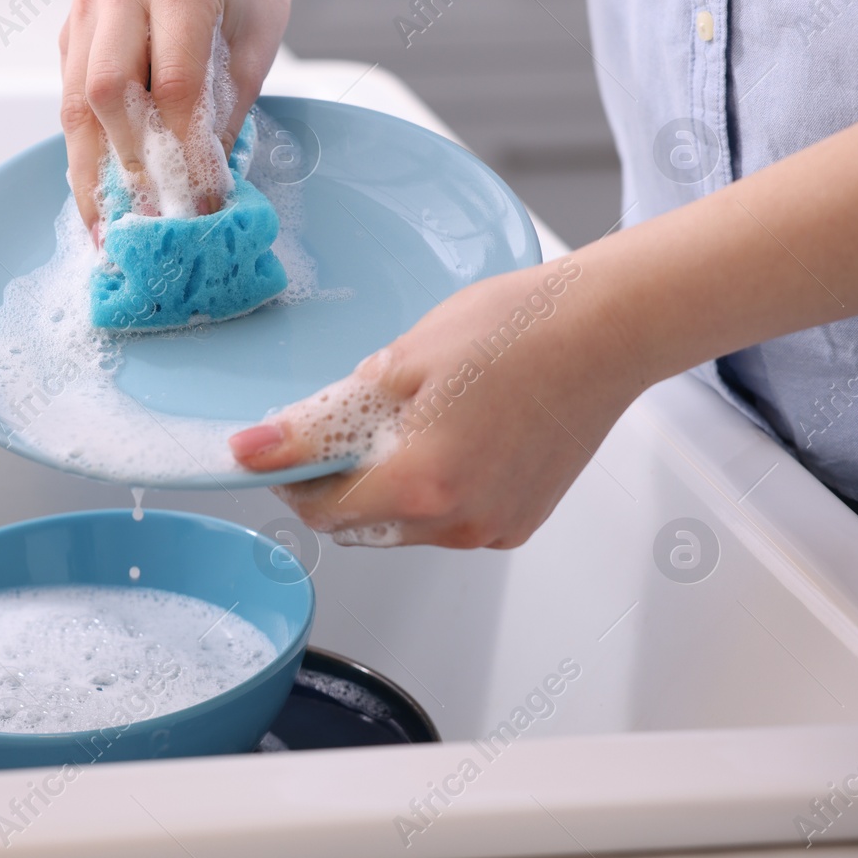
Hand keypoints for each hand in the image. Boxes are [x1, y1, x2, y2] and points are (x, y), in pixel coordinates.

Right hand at [58, 0, 292, 238]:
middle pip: (108, 92)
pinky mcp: (70, 33)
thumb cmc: (245, 5)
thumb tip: (196, 197)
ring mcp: (87, 6)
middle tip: (147, 223)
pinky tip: (99, 194)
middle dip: (128, 165)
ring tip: (107, 228)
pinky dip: (85, 152)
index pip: (174, 84)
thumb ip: (224, 119)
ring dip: (92, 172)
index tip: (197, 205)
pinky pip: (69, 102)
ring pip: (76, 105)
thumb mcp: (255, 54)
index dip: (184, 154)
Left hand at [227, 257, 648, 547]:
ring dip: (383, 490)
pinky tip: (447, 437)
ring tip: (404, 422)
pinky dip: (431, 491)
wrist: (605, 330)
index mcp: (420, 485)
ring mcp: (492, 526)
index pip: (320, 511)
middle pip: (360, 526)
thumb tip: (252, 450)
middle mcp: (458, 522)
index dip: (290, 479)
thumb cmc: (513, 331)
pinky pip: (450, 521)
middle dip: (336, 484)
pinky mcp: (519, 522)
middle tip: (341, 427)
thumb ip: (316, 424)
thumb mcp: (393, 366)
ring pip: (403, 527)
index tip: (281, 448)